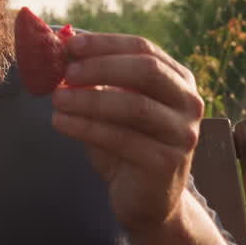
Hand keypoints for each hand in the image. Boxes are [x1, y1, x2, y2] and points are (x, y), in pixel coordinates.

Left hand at [49, 32, 205, 231]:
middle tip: (66, 72)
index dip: (105, 44)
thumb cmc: (127, 145)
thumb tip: (59, 45)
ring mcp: (182, 134)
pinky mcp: (166, 163)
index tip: (70, 44)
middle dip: (101, 66)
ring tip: (57, 99)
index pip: (143, 48)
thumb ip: (94, 78)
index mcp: (179, 80)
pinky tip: (60, 123)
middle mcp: (188, 103)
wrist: (147, 201)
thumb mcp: (113, 105)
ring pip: (134, 106)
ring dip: (89, 99)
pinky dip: (86, 127)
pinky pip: (121, 139)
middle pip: (146, 70)